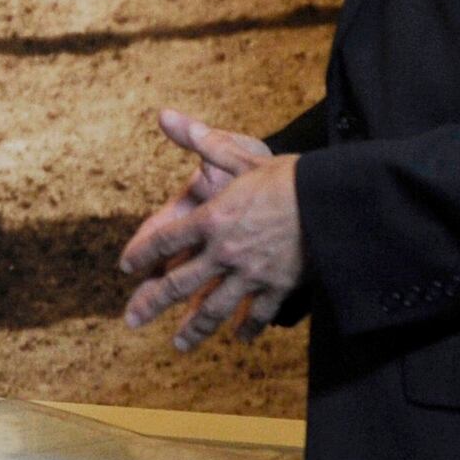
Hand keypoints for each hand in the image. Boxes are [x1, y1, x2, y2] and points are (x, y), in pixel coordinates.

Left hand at [118, 110, 303, 352]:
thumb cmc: (288, 176)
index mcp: (212, 218)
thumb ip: (203, 143)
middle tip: (131, 320)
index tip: (127, 268)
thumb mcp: (242, 156)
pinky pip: (258, 313)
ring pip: (214, 308)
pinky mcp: (278, 287)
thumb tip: (164, 116)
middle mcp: (224, 251)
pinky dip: (248, 327)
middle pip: (178, 284)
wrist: (332, 202)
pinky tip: (239, 337)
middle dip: (151, 303)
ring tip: (179, 344)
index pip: (164, 240)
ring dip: (194, 329)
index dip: (142, 255)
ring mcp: (250, 274)